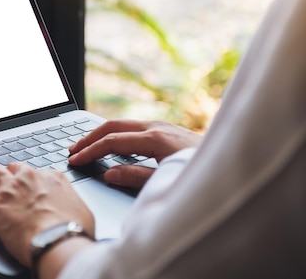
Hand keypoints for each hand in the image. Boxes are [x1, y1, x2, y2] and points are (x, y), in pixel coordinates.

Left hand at [0, 162, 94, 266]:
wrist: (59, 240)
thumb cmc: (73, 231)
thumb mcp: (82, 212)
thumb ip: (73, 206)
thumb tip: (74, 215)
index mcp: (52, 178)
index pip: (38, 173)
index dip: (31, 183)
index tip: (30, 191)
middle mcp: (30, 177)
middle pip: (13, 167)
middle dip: (9, 174)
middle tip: (6, 186)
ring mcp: (10, 187)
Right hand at [68, 119, 200, 188]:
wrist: (233, 160)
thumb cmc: (201, 176)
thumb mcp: (167, 182)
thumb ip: (135, 176)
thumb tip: (108, 172)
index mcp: (154, 138)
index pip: (111, 142)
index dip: (90, 151)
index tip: (74, 160)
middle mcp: (156, 126)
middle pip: (112, 125)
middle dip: (88, 137)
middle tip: (71, 149)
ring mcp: (162, 125)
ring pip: (122, 123)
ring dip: (100, 133)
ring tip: (84, 145)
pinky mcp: (166, 129)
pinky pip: (133, 126)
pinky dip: (115, 133)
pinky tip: (110, 143)